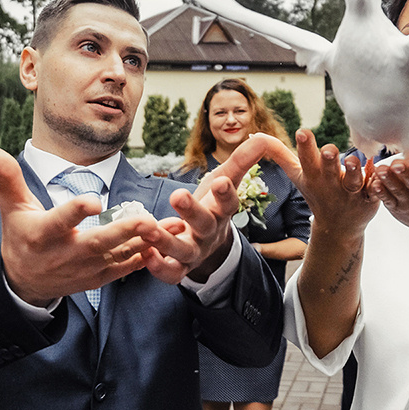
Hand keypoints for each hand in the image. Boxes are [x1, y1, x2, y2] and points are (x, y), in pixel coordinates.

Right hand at [0, 144, 155, 304]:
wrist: (24, 281)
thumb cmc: (20, 234)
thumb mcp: (11, 205)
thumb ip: (6, 175)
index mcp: (43, 233)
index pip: (60, 220)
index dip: (75, 211)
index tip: (92, 200)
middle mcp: (65, 253)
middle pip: (98, 242)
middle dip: (123, 231)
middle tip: (147, 218)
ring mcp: (84, 268)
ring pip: (119, 255)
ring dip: (147, 241)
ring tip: (173, 226)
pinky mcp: (99, 277)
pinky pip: (126, 268)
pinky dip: (147, 256)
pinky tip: (168, 241)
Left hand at [143, 140, 274, 283]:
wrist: (210, 245)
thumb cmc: (214, 205)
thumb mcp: (226, 180)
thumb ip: (242, 160)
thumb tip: (263, 137)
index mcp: (222, 211)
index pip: (229, 202)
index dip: (226, 193)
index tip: (221, 181)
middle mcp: (210, 232)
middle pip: (204, 224)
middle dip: (191, 210)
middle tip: (177, 195)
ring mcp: (194, 252)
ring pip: (183, 250)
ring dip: (165, 240)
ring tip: (149, 228)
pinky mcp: (178, 267)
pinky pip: (170, 272)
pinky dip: (158, 266)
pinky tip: (145, 252)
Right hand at [265, 130, 379, 240]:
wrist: (338, 228)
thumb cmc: (316, 192)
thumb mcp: (297, 175)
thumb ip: (280, 154)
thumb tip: (255, 137)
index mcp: (313, 177)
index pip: (306, 160)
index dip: (304, 147)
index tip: (303, 132)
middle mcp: (331, 184)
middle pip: (329, 170)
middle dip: (328, 160)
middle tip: (328, 150)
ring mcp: (350, 193)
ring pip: (353, 180)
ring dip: (353, 170)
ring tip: (352, 160)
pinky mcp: (370, 198)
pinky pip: (375, 190)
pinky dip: (378, 182)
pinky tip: (380, 170)